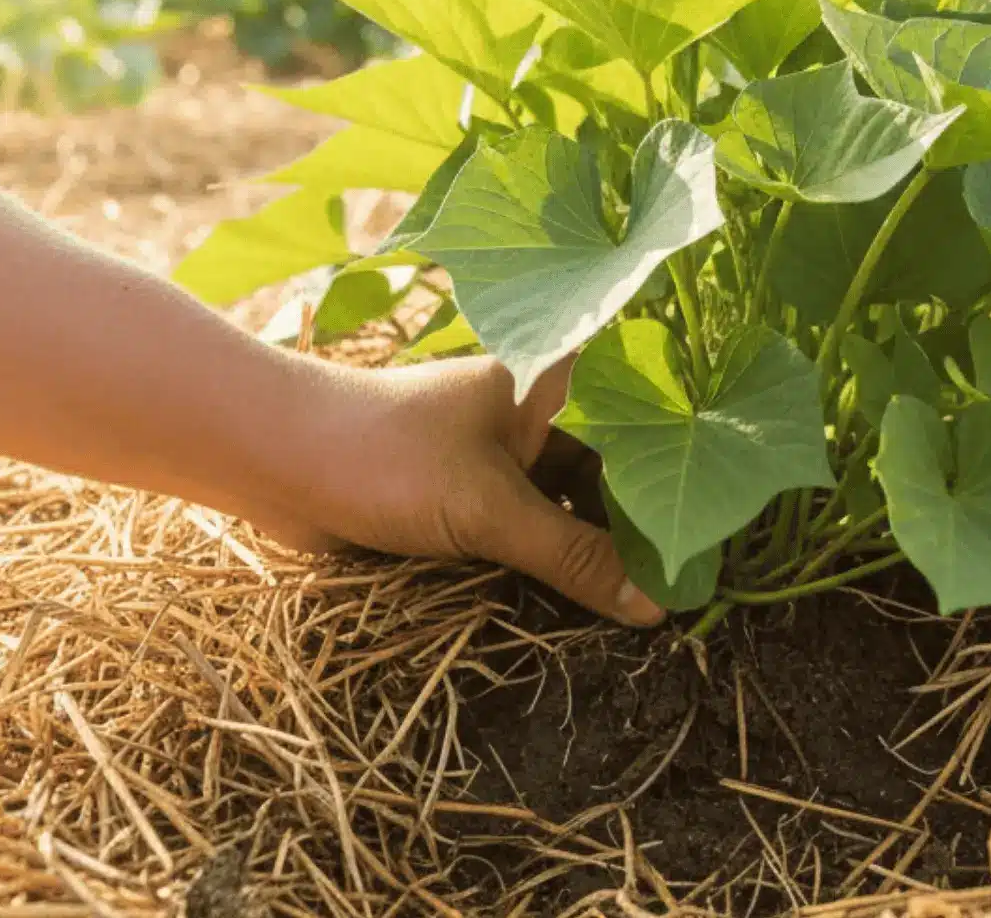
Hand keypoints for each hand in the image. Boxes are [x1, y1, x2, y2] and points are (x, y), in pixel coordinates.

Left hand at [244, 354, 665, 627]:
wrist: (274, 460)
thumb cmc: (384, 457)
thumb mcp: (489, 511)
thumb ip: (574, 557)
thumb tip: (657, 607)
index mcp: (558, 382)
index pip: (646, 431)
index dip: (682, 482)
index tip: (716, 541)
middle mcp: (543, 414)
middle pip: (618, 477)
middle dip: (643, 530)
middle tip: (689, 591)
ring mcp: (511, 457)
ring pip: (579, 510)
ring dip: (600, 556)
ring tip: (649, 607)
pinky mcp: (479, 496)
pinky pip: (539, 532)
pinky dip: (560, 564)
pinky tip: (591, 603)